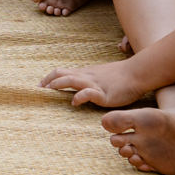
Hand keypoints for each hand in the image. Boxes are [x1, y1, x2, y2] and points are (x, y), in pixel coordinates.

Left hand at [38, 58, 152, 108]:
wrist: (136, 73)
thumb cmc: (119, 76)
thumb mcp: (99, 75)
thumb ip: (87, 80)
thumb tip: (77, 87)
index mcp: (84, 73)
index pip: (61, 72)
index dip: (48, 78)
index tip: (40, 86)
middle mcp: (86, 77)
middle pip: (61, 74)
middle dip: (47, 82)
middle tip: (38, 91)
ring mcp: (94, 84)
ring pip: (71, 80)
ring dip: (58, 85)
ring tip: (49, 91)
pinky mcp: (103, 93)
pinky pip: (88, 93)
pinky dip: (79, 96)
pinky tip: (74, 102)